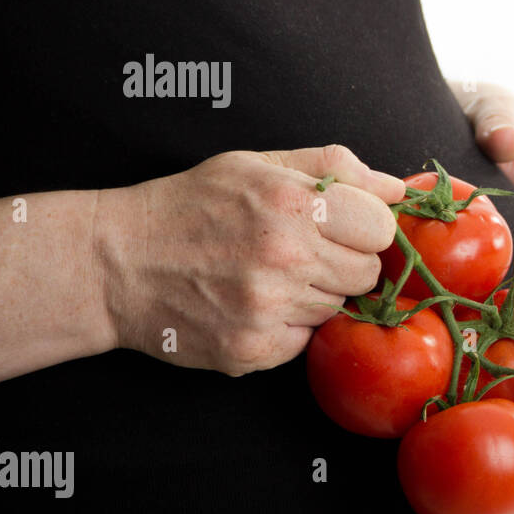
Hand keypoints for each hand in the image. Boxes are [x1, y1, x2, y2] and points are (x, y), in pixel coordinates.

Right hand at [99, 145, 403, 375]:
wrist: (116, 263)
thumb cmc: (191, 207)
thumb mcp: (258, 165)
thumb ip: (335, 169)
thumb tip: (398, 189)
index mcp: (292, 203)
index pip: (381, 229)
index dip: (366, 229)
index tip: (344, 228)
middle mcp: (284, 257)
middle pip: (367, 275)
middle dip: (344, 263)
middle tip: (302, 252)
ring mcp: (269, 308)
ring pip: (336, 309)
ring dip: (314, 295)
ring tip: (267, 275)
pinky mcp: (253, 349)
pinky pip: (304, 341)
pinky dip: (287, 327)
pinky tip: (252, 304)